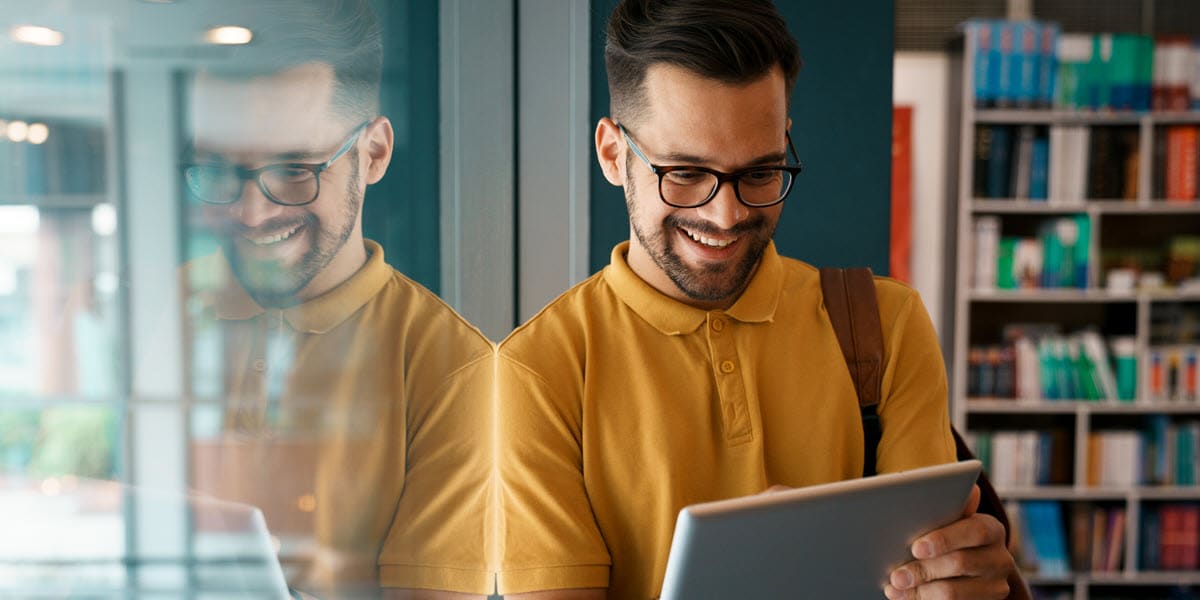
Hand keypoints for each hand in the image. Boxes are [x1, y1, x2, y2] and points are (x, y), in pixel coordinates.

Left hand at [883, 485, 1015, 599]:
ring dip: (920, 591)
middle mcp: (1000, 558)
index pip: (973, 530)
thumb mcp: (952, 520)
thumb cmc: (951, 535)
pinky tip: (905, 597)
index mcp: (991, 529)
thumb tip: (969, 488)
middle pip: (960, 564)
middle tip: (896, 575)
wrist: (974, 567)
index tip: (916, 547)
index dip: (943, 539)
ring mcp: (995, 586)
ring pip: (954, 592)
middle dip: (923, 569)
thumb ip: (950, 507)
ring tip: (895, 588)